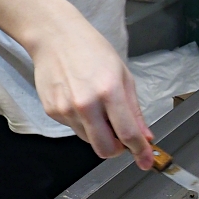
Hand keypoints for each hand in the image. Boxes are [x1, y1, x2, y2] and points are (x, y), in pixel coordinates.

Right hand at [26, 5, 154, 168]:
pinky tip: (81, 101)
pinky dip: (83, 123)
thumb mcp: (123, 76)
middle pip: (105, 149)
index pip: (128, 133)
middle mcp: (86, 104)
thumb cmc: (93, 51)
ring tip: (98, 107)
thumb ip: (134, 110)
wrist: (55, 37)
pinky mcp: (52, 112)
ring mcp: (66, 109)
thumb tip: (146, 136)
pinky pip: (74, 129)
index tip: (146, 162)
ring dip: (99, 133)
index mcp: (109, 92)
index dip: (140, 151)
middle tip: (122, 137)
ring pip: (89, 140)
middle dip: (118, 149)